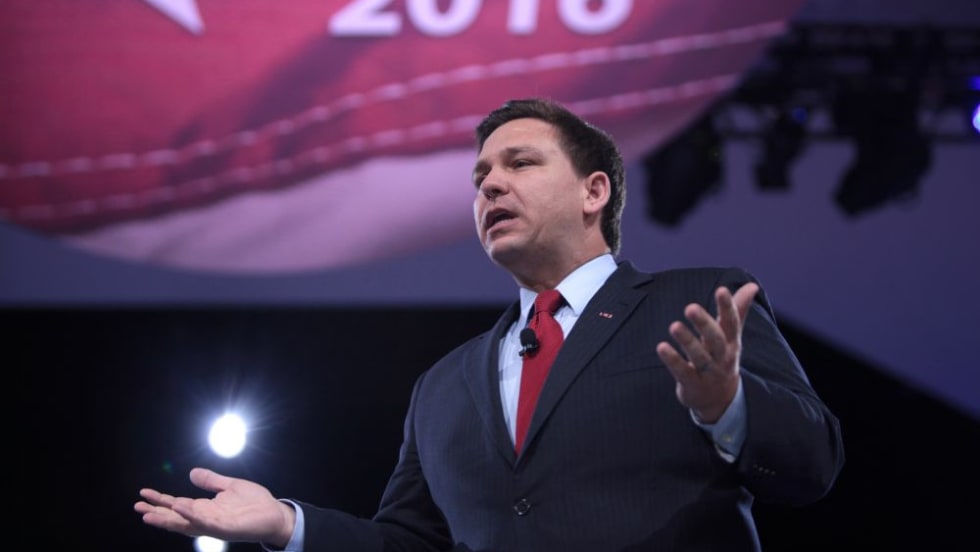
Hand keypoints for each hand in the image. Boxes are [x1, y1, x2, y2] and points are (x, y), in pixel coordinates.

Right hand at [134, 467, 295, 547]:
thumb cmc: (255, 503)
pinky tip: (180, 509)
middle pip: (175, 517)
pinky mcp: (225, 527)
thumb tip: (191, 472)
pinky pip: (205, 522)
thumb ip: (211, 481)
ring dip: (167, 519)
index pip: (177, 504)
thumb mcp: (230, 486)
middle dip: (156, 513)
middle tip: (137, 507)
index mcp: (206, 508)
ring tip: (148, 514)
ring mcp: (214, 524)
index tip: (144, 494)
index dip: (161, 500)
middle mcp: (206, 518)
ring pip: (185, 523)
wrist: (275, 514)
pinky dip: (191, 515)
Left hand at [656, 283, 758, 422]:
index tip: (721, 290)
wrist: (721, 400)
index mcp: (732, 342)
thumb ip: (739, 310)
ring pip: (699, 356)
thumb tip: (752, 285)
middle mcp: (722, 357)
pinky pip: (682, 371)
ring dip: (687, 341)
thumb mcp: (732, 336)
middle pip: (716, 339)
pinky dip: (673, 360)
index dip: (728, 307)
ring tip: (674, 326)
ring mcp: (708, 372)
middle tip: (690, 307)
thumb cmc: (723, 358)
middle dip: (704, 323)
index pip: (732, 323)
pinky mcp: (692, 384)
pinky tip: (661, 347)